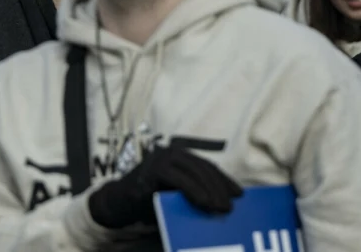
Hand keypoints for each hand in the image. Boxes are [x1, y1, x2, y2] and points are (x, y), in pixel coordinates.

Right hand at [87, 146, 242, 229]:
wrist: (120, 203)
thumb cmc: (150, 200)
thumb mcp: (176, 193)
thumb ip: (193, 190)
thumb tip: (222, 200)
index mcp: (178, 156)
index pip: (207, 166)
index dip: (225, 180)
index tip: (240, 195)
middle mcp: (170, 152)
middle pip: (203, 167)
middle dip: (220, 187)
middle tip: (230, 207)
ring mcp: (160, 158)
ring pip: (194, 170)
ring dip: (210, 190)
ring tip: (221, 208)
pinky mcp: (153, 169)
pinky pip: (179, 178)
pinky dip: (194, 190)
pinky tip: (205, 203)